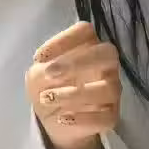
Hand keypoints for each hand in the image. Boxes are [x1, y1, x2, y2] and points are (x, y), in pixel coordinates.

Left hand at [26, 21, 121, 148]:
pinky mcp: (112, 115)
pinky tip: (62, 118)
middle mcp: (104, 64)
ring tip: (47, 99)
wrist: (53, 118)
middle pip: (107, 53)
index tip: (39, 58)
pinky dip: (83, 118)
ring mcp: (112, 89)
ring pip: (108, 87)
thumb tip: (50, 70)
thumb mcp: (37, 76)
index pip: (84, 31)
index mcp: (86, 45)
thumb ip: (42, 69)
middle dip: (77, 62)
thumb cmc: (46, 85)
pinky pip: (106, 116)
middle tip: (50, 74)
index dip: (63, 40)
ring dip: (73, 94)